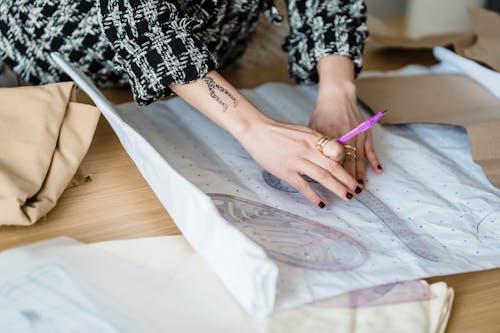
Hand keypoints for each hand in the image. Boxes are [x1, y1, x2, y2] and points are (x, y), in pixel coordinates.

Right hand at [237, 117, 361, 206]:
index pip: (337, 151)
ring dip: (337, 188)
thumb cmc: (279, 132)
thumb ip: (316, 142)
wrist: (257, 131)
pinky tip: (322, 204)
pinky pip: (303, 186)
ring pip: (322, 177)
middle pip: (333, 166)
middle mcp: (308, 149)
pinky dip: (314, 196)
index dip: (348, 162)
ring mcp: (297, 161)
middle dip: (347, 179)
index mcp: (313, 138)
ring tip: (347, 197)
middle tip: (358, 190)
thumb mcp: (302, 131)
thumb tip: (330, 152)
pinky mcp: (286, 171)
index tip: (355, 170)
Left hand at [309, 82, 381, 182]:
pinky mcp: (366, 132)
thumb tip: (310, 166)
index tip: (332, 187)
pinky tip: (378, 171)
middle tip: (348, 194)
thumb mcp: (313, 129)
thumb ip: (314, 147)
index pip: (332, 160)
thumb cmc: (322, 114)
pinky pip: (371, 149)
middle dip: (347, 180)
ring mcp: (357, 135)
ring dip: (360, 174)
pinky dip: (375, 161)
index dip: (332, 175)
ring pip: (359, 158)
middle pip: (347, 163)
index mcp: (330, 137)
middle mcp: (345, 137)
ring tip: (360, 188)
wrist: (338, 96)